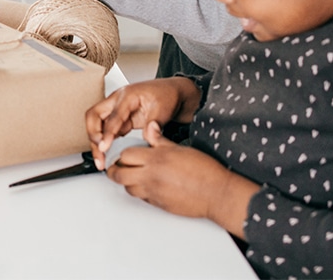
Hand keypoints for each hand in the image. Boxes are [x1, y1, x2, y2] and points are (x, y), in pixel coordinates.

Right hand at [85, 78, 201, 168]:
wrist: (172, 92)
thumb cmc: (166, 95)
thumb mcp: (163, 108)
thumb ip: (154, 123)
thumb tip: (146, 138)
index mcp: (127, 95)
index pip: (112, 116)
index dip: (107, 133)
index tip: (104, 147)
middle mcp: (117, 101)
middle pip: (94, 116)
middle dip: (93, 136)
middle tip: (100, 154)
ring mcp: (117, 110)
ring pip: (97, 125)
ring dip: (96, 142)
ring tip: (102, 160)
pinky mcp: (120, 120)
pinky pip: (107, 131)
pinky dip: (105, 143)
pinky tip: (108, 155)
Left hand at [109, 122, 255, 237]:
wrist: (217, 193)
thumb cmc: (204, 170)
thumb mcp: (180, 148)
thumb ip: (160, 140)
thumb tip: (150, 127)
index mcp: (155, 159)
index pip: (125, 155)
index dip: (121, 154)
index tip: (123, 153)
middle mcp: (151, 176)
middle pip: (119, 175)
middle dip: (115, 170)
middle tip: (117, 167)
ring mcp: (154, 192)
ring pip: (128, 189)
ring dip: (127, 182)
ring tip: (133, 176)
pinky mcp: (159, 205)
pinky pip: (142, 198)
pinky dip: (140, 192)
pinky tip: (147, 186)